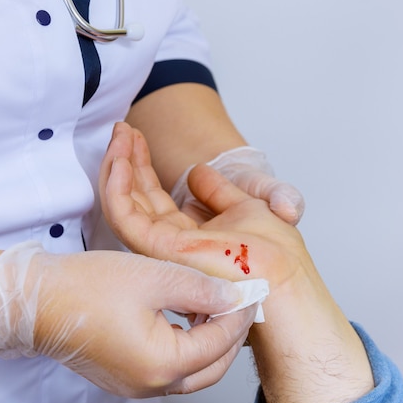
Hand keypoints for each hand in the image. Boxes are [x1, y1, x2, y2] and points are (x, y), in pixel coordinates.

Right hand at [0, 241, 256, 397]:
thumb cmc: (85, 288)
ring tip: (214, 306)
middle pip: (211, 366)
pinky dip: (185, 345)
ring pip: (191, 369)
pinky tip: (185, 317)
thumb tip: (232, 297)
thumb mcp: (155, 277)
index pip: (219, 343)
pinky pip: (168, 367)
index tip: (251, 292)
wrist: (37, 299)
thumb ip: (201, 289)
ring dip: (208, 340)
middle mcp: (150, 384)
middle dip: (230, 334)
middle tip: (239, 304)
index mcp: (162, 364)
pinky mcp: (124, 375)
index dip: (238, 314)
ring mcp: (135, 384)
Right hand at [99, 122, 306, 287]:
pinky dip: (116, 187)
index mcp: (188, 237)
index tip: (136, 136)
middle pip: (134, 198)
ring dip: (116, 166)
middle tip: (121, 127)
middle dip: (124, 159)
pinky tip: (120, 159)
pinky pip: (123, 216)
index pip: (151, 198)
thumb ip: (218, 191)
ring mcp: (161, 248)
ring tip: (120, 132)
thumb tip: (197, 173)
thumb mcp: (246, 205)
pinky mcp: (157, 249)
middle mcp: (170, 244)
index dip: (141, 166)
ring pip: (122, 205)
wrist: (285, 275)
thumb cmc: (275, 252)